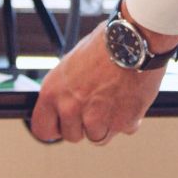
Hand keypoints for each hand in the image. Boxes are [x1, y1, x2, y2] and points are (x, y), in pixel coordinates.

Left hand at [28, 22, 173, 144]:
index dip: (55, 128)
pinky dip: (129, 118)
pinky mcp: (121, 123)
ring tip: (115, 98)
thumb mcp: (72, 63)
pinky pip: (124, 130)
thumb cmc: (106, 44)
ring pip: (99, 137)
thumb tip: (65, 103)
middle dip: (85, 125)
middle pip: (73, 136)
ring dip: (108, 124)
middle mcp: (71, 108)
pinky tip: (130, 97)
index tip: (64, 125)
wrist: (134, 40)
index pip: (42, 129)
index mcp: (52, 92)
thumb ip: (66, 89)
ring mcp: (96, 119)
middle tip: (97, 105)